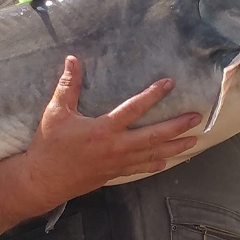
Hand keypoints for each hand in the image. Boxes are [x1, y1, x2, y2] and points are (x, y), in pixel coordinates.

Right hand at [19, 55, 200, 210]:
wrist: (42, 180)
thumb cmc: (48, 145)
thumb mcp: (56, 112)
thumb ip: (68, 86)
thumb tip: (72, 59)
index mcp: (104, 129)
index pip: (134, 109)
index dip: (153, 95)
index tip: (170, 83)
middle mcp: (116, 147)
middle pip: (154, 136)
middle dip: (177, 127)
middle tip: (197, 118)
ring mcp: (117, 163)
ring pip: (153, 155)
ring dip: (175, 148)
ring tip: (194, 141)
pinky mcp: (113, 174)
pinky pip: (139, 169)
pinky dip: (155, 164)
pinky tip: (166, 162)